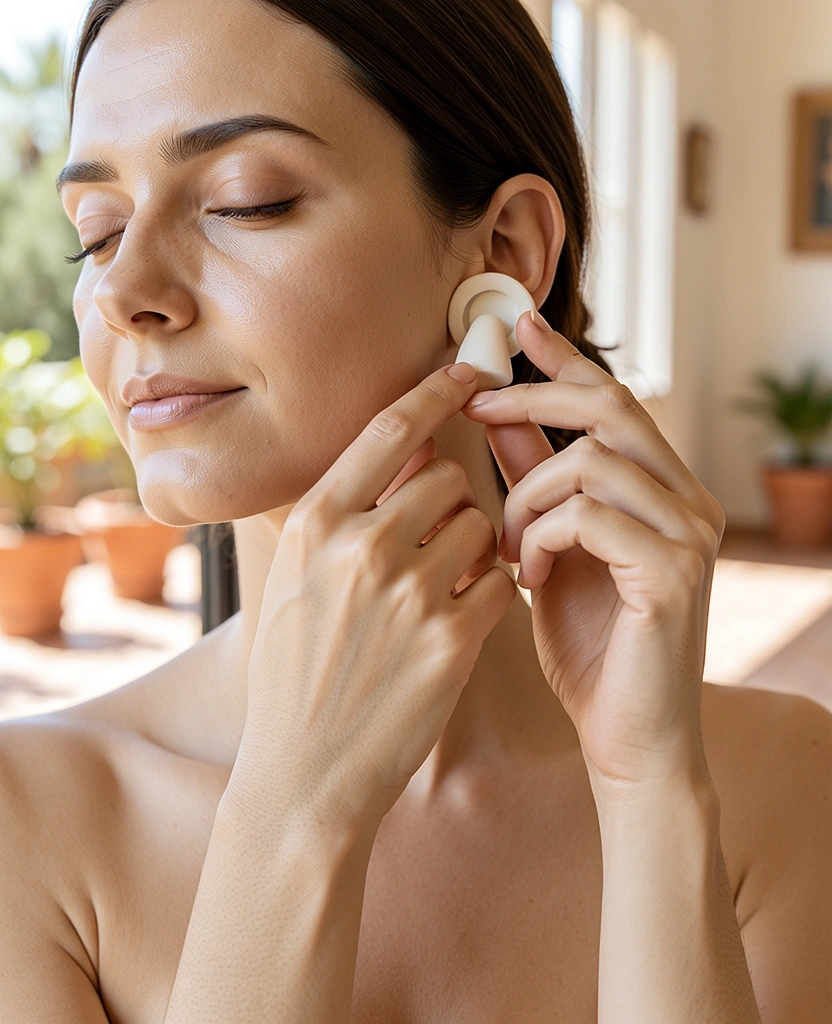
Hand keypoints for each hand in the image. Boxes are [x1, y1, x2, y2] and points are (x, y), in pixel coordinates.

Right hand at [231, 363, 516, 829]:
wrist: (304, 773)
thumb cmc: (296, 673)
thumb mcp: (295, 582)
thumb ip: (343, 517)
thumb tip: (405, 455)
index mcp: (315, 523)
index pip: (389, 431)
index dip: (435, 393)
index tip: (469, 372)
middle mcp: (360, 546)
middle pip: (448, 478)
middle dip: (453, 502)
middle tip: (438, 540)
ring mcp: (408, 592)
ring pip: (480, 525)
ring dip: (474, 547)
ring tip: (443, 587)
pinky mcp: (452, 639)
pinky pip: (497, 581)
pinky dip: (487, 593)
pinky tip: (458, 623)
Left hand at [463, 312, 725, 794]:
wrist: (627, 739)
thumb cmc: (588, 647)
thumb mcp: (548, 546)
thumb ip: (530, 478)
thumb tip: (496, 409)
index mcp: (663, 491)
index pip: (616, 398)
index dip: (566, 356)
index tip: (516, 324)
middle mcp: (690, 501)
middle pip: (612, 407)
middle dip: (534, 397)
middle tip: (474, 407)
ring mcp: (690, 535)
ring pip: (591, 460)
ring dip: (526, 497)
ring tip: (506, 548)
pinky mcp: (674, 572)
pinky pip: (588, 514)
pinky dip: (541, 538)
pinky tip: (529, 578)